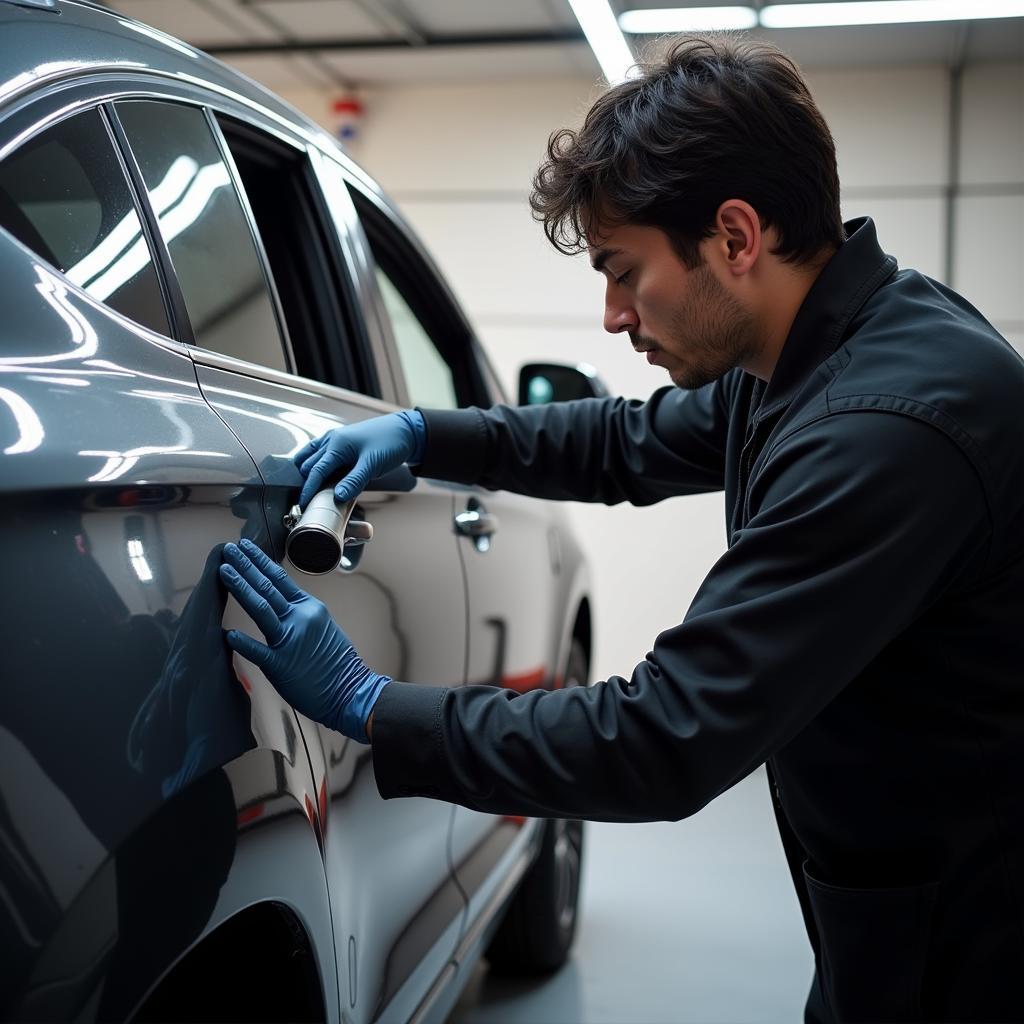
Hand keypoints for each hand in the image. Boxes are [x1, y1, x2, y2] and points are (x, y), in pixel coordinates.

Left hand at [219, 539, 389, 741]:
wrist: (352, 691)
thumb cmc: (339, 664)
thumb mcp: (324, 628)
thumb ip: (302, 616)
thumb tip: (284, 607)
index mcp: (310, 608)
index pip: (280, 578)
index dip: (260, 562)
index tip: (245, 548)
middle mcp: (300, 618)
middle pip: (267, 586)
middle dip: (245, 566)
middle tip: (229, 550)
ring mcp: (290, 640)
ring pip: (261, 607)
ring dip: (240, 587)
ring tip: (224, 571)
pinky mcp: (281, 665)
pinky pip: (258, 650)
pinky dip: (243, 642)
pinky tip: (228, 634)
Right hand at [294, 411, 420, 508]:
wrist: (405, 430)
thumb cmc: (390, 443)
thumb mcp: (372, 465)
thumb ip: (354, 481)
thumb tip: (337, 496)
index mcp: (337, 444)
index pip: (315, 470)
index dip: (309, 489)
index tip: (304, 504)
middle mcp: (333, 439)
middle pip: (310, 464)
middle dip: (307, 481)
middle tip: (311, 500)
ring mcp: (336, 438)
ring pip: (312, 456)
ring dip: (309, 471)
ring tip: (314, 488)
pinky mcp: (342, 441)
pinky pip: (321, 451)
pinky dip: (317, 463)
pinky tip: (324, 474)